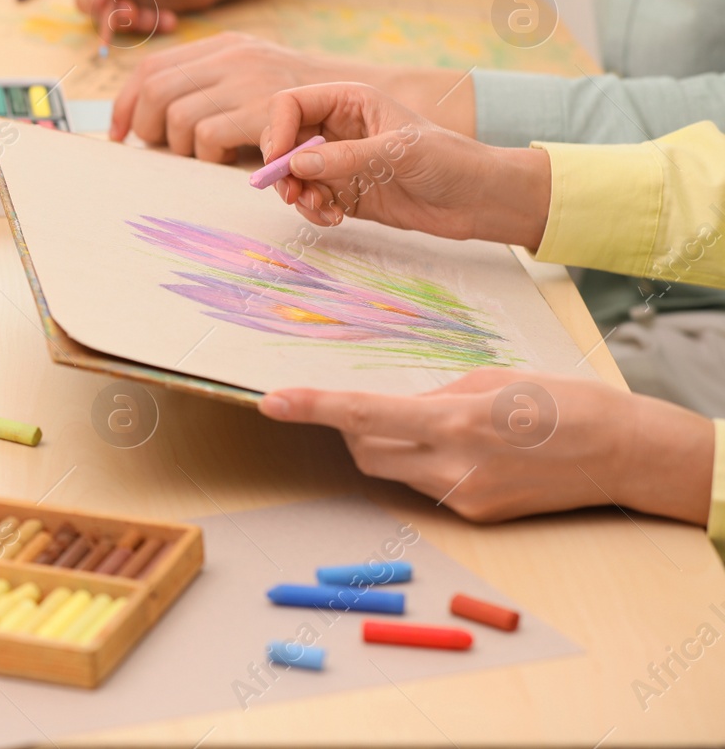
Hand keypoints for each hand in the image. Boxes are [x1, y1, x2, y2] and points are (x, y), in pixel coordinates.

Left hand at [109, 31, 383, 157]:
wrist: (375, 104)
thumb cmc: (313, 107)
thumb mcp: (260, 81)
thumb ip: (215, 88)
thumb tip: (154, 119)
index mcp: (227, 46)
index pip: (152, 66)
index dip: (126, 102)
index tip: (119, 133)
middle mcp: (234, 57)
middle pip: (156, 91)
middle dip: (145, 128)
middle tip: (157, 151)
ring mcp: (251, 82)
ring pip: (178, 117)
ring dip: (181, 147)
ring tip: (203, 157)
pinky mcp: (266, 111)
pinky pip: (207, 137)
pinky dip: (208, 157)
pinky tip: (226, 162)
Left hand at [258, 369, 714, 525]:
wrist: (623, 454)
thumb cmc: (564, 402)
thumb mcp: (492, 380)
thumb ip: (433, 395)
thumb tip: (394, 408)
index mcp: (454, 421)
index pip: (363, 414)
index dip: (313, 408)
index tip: (272, 402)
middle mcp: (451, 465)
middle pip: (364, 450)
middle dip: (352, 427)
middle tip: (370, 405)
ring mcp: (461, 497)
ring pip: (392, 470)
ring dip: (390, 445)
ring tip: (439, 424)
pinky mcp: (474, 515)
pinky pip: (425, 486)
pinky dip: (427, 463)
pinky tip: (468, 448)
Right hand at [261, 82, 549, 246]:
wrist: (478, 199)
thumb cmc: (449, 161)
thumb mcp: (398, 152)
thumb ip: (345, 157)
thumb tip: (295, 166)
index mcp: (349, 102)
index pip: (291, 105)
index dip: (277, 130)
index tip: (280, 162)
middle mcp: (338, 129)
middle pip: (284, 141)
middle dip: (281, 169)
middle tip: (291, 194)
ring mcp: (339, 162)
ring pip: (292, 175)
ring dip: (296, 195)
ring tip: (320, 210)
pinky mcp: (344, 192)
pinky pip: (310, 200)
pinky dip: (312, 211)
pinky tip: (335, 219)